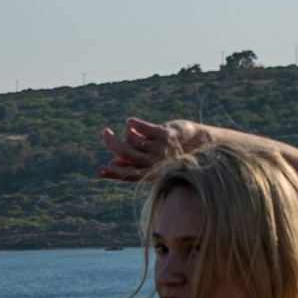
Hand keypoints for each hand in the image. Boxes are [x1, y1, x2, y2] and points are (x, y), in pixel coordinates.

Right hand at [95, 115, 214, 186]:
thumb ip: (133, 163)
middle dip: (112, 144)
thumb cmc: (171, 153)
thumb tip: (113, 164)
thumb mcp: (151, 160)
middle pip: (127, 154)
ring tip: (126, 126)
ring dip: (125, 132)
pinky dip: (133, 124)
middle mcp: (155, 162)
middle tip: (105, 132)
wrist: (198, 143)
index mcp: (150, 172)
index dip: (113, 173)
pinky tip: (130, 122)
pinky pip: (143, 128)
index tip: (99, 170)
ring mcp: (160, 148)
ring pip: (133, 141)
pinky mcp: (165, 134)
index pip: (128, 174)